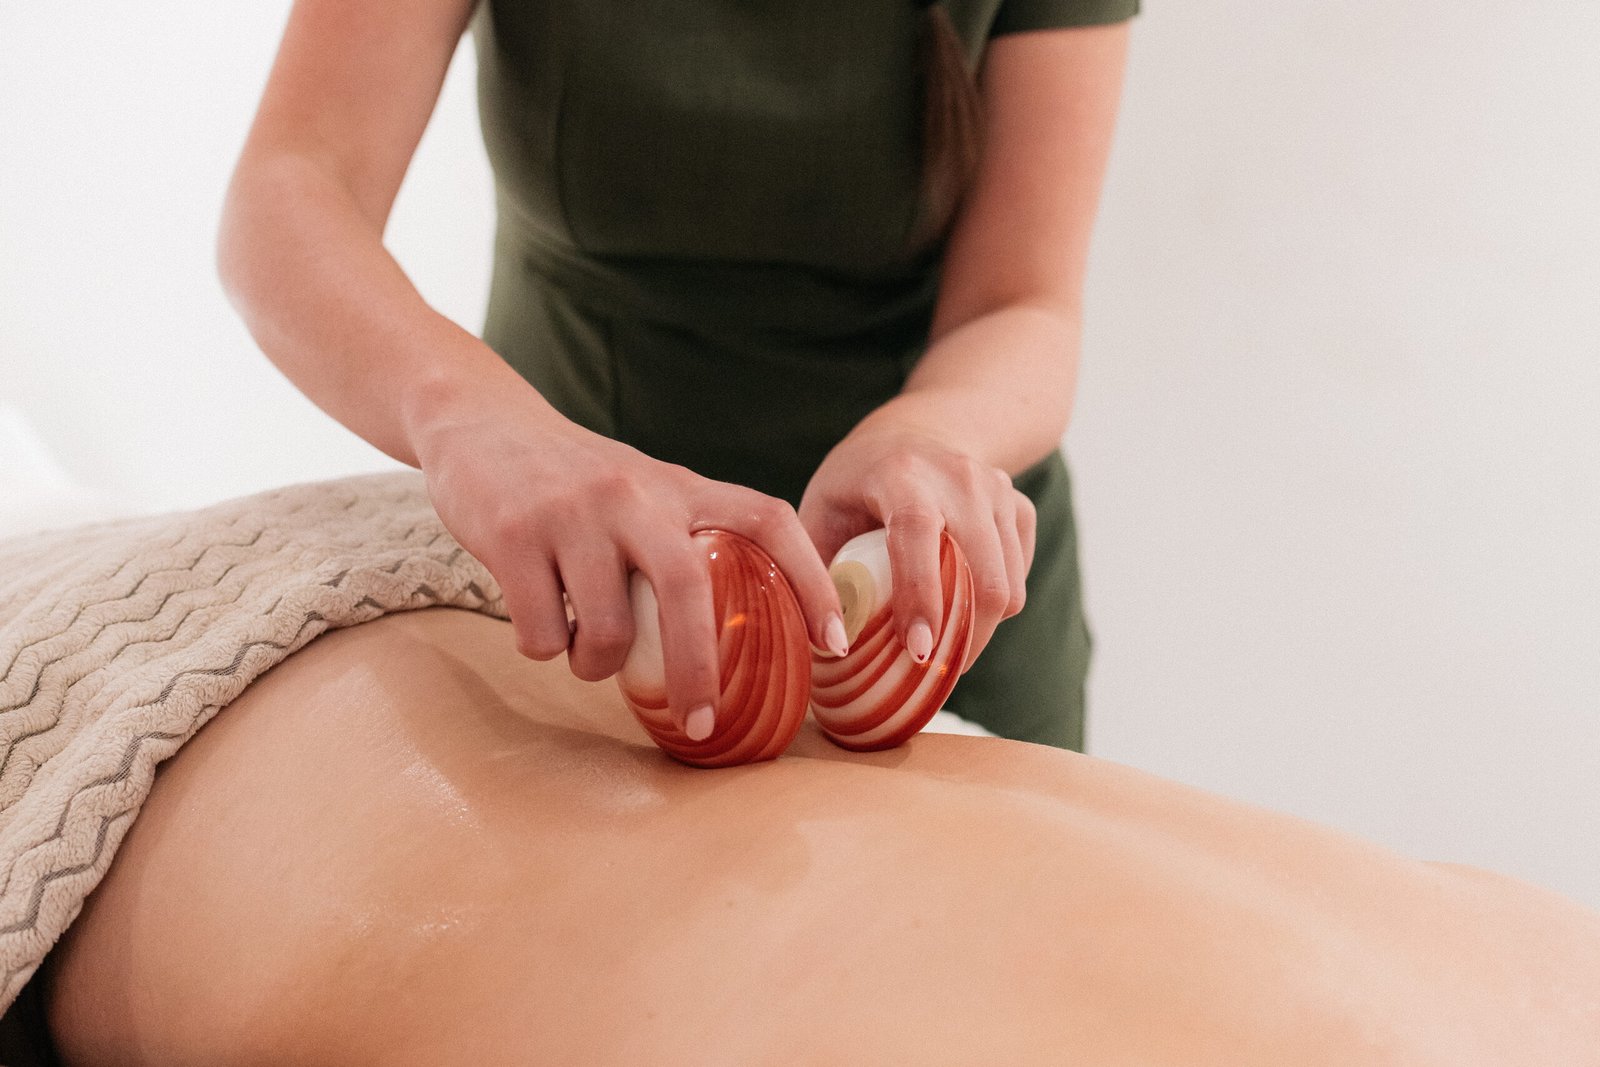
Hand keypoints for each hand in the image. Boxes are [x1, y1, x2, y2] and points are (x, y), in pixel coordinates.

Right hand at [415, 396, 845, 738]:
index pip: (768, 521)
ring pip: (610, 631)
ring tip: (587, 656)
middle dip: (699, 670)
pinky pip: (544, 633)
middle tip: (704, 723)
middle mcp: (634, 495)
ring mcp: (572, 513)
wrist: (480, 419)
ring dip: (599, 666)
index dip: (812, 581)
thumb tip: (737, 636)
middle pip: (688, 590)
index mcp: (679, 486)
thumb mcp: (644, 490)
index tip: (836, 643)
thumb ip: (686, 540)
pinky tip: (540, 626)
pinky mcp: (514, 535)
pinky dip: (546, 649)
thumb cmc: (575, 479)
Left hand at [798, 423, 1036, 671]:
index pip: (918, 533)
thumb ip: (814, 571)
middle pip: (984, 573)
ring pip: (1008, 586)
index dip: (921, 594)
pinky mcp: (1020, 507)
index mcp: (901, 473)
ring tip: (944, 645)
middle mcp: (959, 476)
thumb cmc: (853, 485)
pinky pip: (1019, 578)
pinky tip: (960, 604)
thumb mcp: (819, 513)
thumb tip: (826, 642)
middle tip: (933, 672)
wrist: (913, 436)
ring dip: (979, 630)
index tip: (919, 652)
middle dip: (964, 637)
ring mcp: (997, 490)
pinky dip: (994, 606)